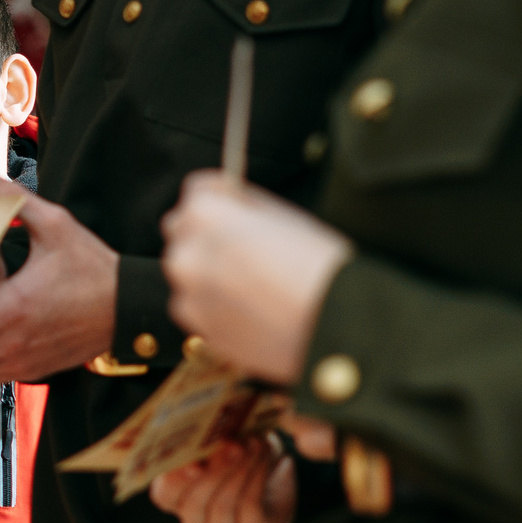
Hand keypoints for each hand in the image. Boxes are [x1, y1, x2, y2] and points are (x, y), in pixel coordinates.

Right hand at [149, 433, 295, 522]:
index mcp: (176, 498)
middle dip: (214, 472)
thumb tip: (211, 425)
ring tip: (254, 444)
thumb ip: (209, 439)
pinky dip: (257, 477)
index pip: (164, 495)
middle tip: (232, 444)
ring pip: (223, 507)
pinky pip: (249, 509)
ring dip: (240, 470)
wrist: (274, 477)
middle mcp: (194, 521)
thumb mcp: (221, 441)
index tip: (190, 461)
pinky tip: (266, 456)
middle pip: (194, 504)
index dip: (174, 481)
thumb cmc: (238, 452)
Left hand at [161, 172, 351, 385]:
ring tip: (257, 285)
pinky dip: (219, 307)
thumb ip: (246, 207)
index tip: (235, 205)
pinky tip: (256, 311)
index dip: (221, 196)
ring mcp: (189, 297)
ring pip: (190, 275)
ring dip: (211, 274)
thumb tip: (230, 201)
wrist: (337, 327)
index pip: (197, 191)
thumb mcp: (285, 217)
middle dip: (208, 235)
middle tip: (247, 248)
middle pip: (184, 232)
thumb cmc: (320, 266)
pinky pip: (201, 309)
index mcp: (205, 215)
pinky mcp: (202, 331)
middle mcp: (187, 254)